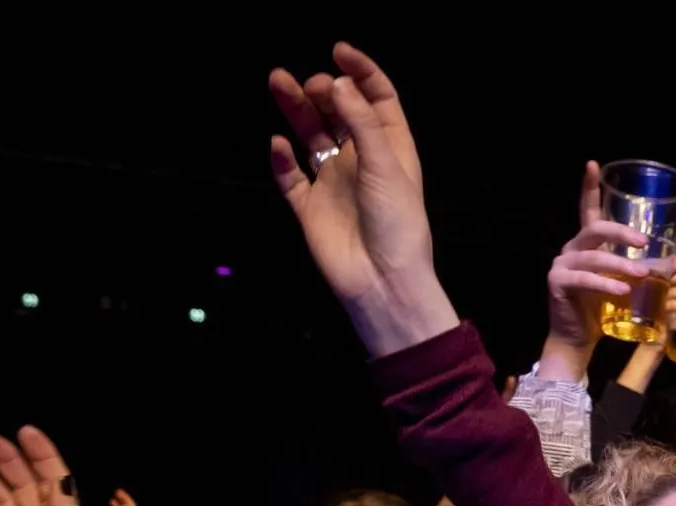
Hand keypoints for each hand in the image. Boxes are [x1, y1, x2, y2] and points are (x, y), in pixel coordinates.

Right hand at [268, 44, 457, 356]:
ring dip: (294, 109)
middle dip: (322, 90)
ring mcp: (333, 183)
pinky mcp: (309, 207)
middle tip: (311, 82)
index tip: (339, 51)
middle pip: (337, 112)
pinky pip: (288, 175)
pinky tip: (278, 143)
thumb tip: (337, 82)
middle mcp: (360, 161)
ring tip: (278, 82)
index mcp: (390, 149)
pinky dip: (280, 158)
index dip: (360, 73)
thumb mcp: (385, 166)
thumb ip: (361, 123)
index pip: (376, 99)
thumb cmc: (398, 226)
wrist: (382, 282)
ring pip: (308, 135)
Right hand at [542, 162, 675, 371]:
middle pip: (595, 228)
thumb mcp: (625, 283)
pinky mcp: (557, 282)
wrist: (579, 337)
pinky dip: (605, 284)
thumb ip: (642, 268)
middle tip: (645, 243)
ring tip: (642, 274)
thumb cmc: (601, 308)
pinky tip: (623, 290)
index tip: (592, 164)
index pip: (588, 209)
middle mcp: (572, 248)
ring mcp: (562, 263)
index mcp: (587, 243)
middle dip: (622, 232)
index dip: (590, 187)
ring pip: (593, 256)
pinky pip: (584, 279)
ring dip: (620, 264)